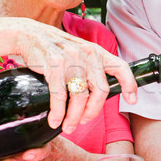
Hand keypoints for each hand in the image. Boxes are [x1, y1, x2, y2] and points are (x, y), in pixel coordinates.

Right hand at [15, 19, 137, 131]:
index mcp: (96, 52)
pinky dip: (58, 112)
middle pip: (100, 91)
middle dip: (93, 112)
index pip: (120, 67)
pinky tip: (55, 120)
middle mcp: (87, 54)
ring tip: (68, 126)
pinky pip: (59, 95)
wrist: (28, 34)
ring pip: (80, 96)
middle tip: (84, 121)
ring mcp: (71, 59)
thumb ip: (90, 67)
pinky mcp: (53, 65)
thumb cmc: (54, 48)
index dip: (129, 84)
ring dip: (74, 116)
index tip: (132, 100)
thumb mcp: (78, 51)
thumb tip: (98, 93)